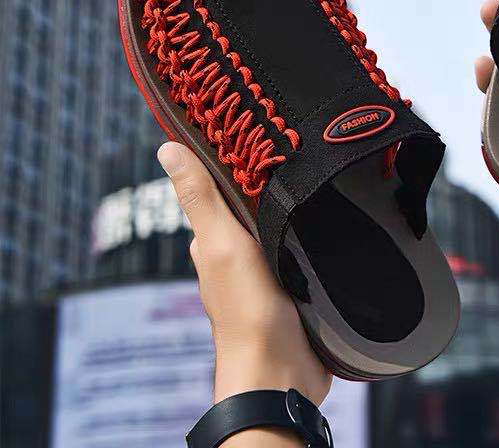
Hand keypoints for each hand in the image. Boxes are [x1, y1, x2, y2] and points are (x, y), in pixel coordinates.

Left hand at [157, 143, 331, 405]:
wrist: (282, 372)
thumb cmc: (246, 310)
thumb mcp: (221, 243)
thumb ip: (201, 198)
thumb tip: (166, 148)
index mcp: (215, 242)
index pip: (221, 191)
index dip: (233, 162)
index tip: (254, 129)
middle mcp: (238, 255)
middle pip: (251, 208)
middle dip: (268, 184)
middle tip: (296, 151)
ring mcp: (268, 272)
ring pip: (279, 227)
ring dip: (292, 209)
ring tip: (316, 178)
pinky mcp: (296, 286)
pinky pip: (302, 249)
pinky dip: (310, 233)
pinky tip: (328, 221)